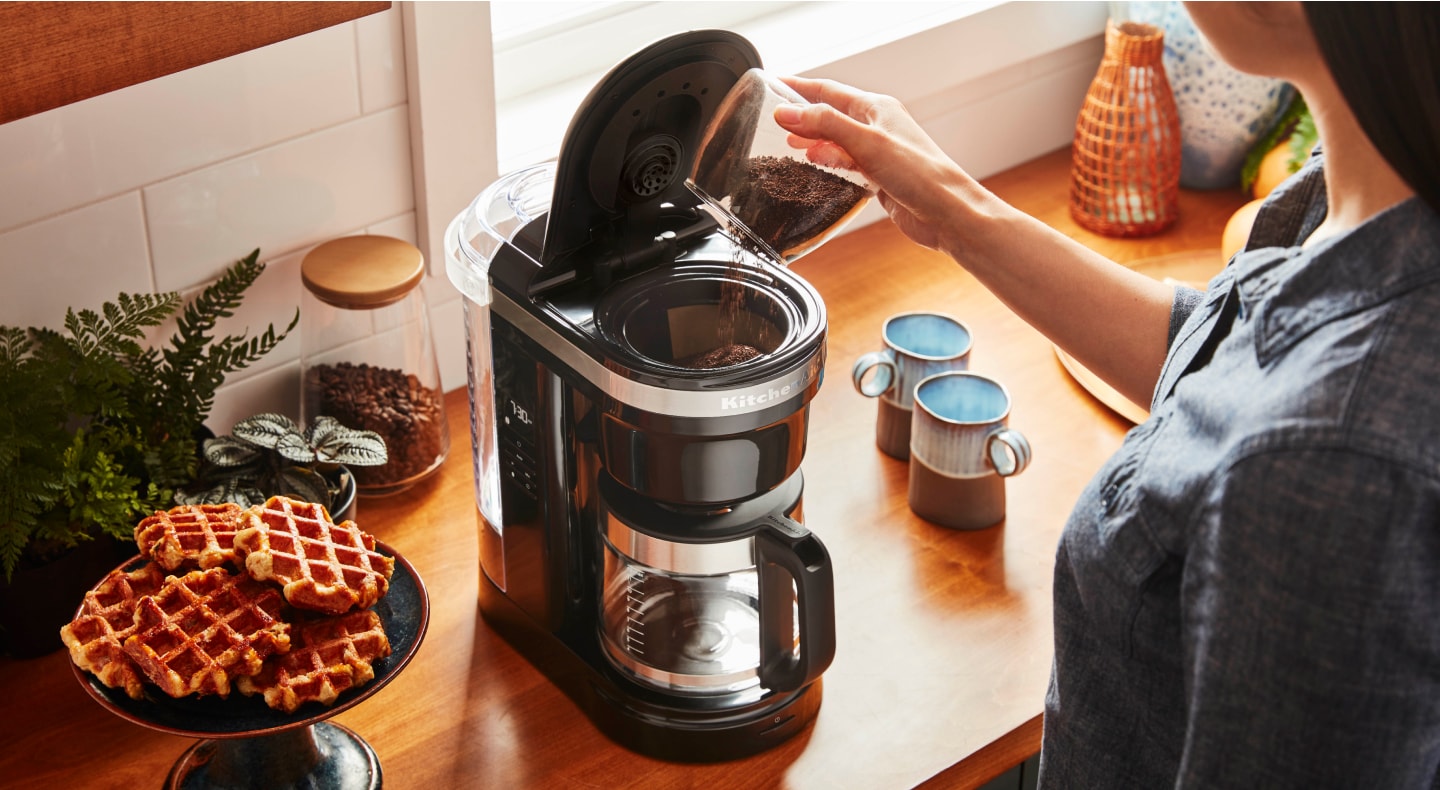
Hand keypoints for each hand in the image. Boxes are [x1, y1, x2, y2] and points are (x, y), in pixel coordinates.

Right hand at [772, 76, 984, 255]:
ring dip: (813, 139)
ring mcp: (879, 151)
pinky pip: (847, 162)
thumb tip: (787, 111)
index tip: (773, 84)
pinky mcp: (879, 176)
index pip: (829, 90)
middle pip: (831, 114)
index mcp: (877, 108)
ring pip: (837, 139)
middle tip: (774, 118)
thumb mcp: (866, 143)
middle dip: (803, 115)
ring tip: (789, 142)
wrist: (946, 212)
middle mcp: (878, 126)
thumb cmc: (919, 174)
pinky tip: (815, 165)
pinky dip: (828, 161)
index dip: (799, 87)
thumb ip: (825, 125)